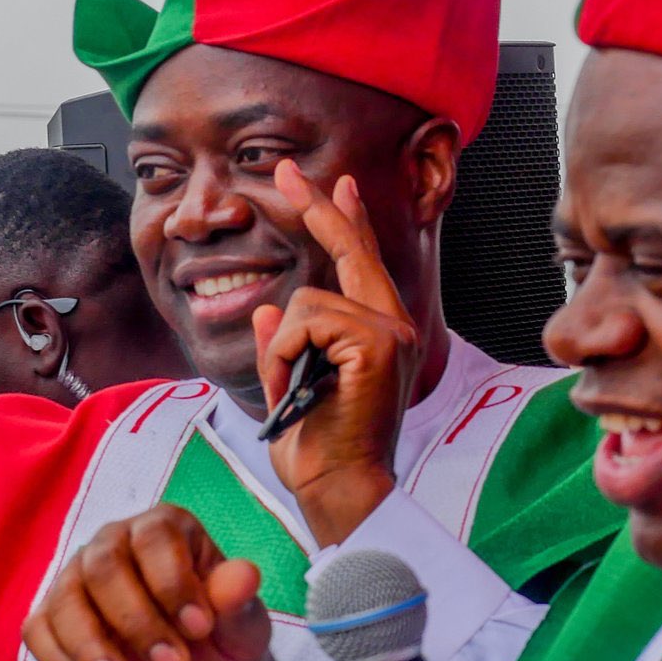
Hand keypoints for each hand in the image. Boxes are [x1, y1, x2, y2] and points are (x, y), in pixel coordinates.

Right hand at [22, 504, 279, 660]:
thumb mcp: (245, 630)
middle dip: (136, 622)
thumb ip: (239, 602)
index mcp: (166, 530)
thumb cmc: (226, 646)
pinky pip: (39, 633)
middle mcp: (115, 544)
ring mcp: (78, 580)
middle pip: (103, 567)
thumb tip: (244, 575)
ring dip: (93, 650)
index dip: (173, 583)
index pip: (155, 537)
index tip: (200, 628)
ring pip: (64, 602)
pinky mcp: (52, 620)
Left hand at [252, 161, 418, 545]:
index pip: (362, 263)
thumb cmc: (320, 452)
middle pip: (350, 250)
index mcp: (380, 335)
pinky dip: (285, 355)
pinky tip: (297, 388)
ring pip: (307, 298)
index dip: (345, 220)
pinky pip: (304, 320)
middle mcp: (394, 325)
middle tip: (284, 172)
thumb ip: (285, 346)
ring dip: (282, 347)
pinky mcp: (376, 341)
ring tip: (291, 389)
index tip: (335, 186)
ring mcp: (390, 330)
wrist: (340, 488)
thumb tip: (267, 312)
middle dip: (316, 210)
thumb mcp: (291, 388)